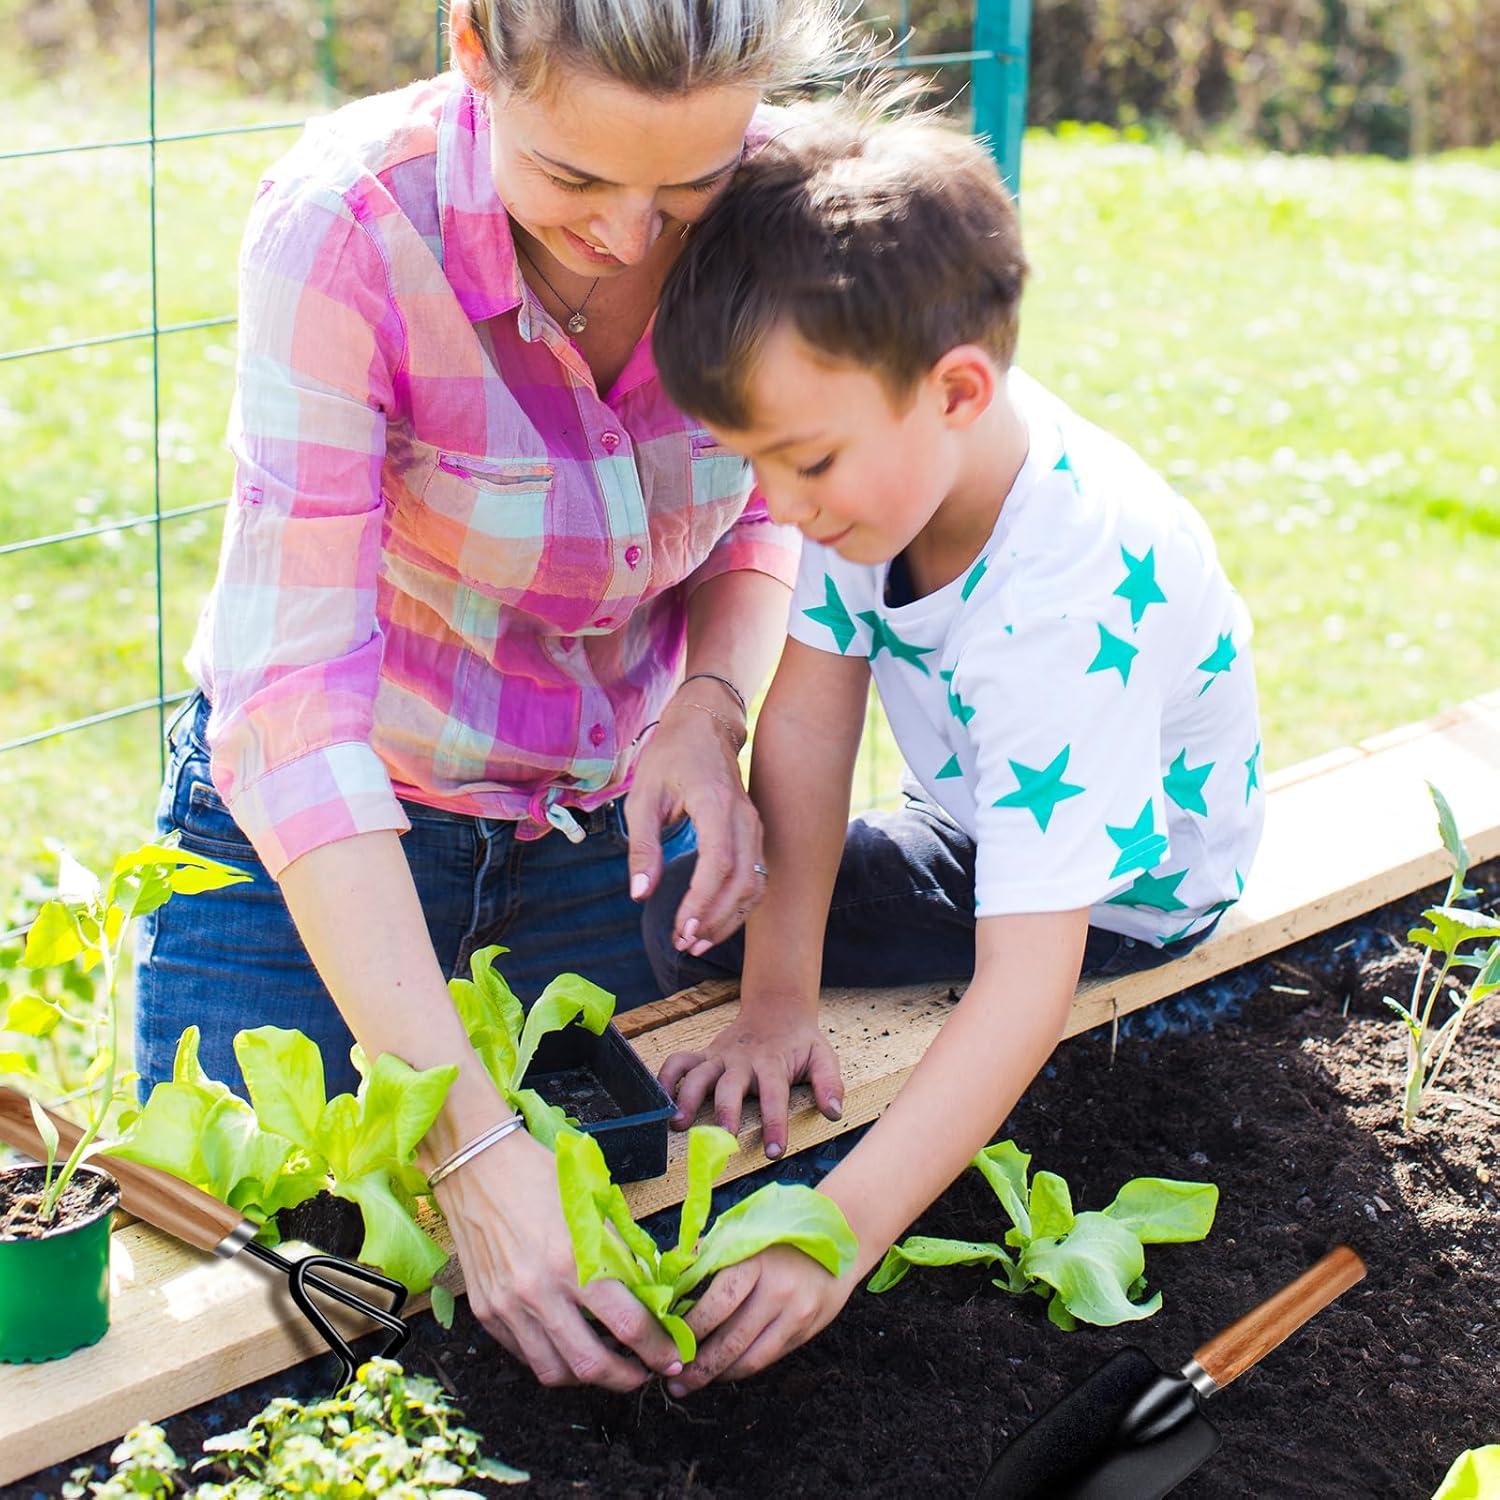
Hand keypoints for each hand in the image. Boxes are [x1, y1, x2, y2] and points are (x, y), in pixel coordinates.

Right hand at [434, 1126, 683, 1390]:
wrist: (476, 1166)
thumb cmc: (539, 1176)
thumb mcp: (592, 1209)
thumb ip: (620, 1256)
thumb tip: (650, 1295)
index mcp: (573, 1261)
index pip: (628, 1324)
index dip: (657, 1349)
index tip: (672, 1357)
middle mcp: (538, 1292)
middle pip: (590, 1365)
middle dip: (626, 1378)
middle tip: (645, 1372)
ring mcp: (507, 1306)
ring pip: (554, 1372)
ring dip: (588, 1376)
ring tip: (608, 1363)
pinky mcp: (486, 1311)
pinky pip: (524, 1354)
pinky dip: (552, 1358)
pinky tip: (569, 1343)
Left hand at [624, 691, 764, 952]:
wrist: (704, 726)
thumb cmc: (670, 757)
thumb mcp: (643, 796)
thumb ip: (643, 846)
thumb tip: (640, 894)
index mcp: (715, 803)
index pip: (719, 862)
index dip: (702, 902)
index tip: (680, 928)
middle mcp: (743, 817)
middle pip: (744, 880)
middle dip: (715, 920)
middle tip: (684, 943)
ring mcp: (754, 826)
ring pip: (756, 883)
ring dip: (729, 919)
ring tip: (697, 941)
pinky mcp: (754, 834)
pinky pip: (756, 877)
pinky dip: (738, 906)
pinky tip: (713, 922)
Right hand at [658, 1006, 843, 1158]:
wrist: (777, 1009)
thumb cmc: (801, 1042)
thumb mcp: (823, 1057)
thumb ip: (829, 1084)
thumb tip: (834, 1113)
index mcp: (772, 1063)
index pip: (774, 1095)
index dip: (774, 1123)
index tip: (774, 1151)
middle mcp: (742, 1060)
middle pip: (730, 1086)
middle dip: (725, 1111)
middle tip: (722, 1138)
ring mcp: (720, 1057)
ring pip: (698, 1074)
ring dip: (686, 1097)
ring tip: (678, 1124)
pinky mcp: (705, 1055)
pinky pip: (679, 1062)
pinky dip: (666, 1077)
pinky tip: (660, 1101)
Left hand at [666, 1245, 857, 1394]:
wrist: (841, 1237)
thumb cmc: (781, 1235)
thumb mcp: (746, 1236)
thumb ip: (712, 1261)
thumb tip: (673, 1290)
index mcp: (756, 1262)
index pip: (716, 1306)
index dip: (690, 1332)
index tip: (667, 1345)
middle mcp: (778, 1291)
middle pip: (731, 1340)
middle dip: (698, 1367)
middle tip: (673, 1380)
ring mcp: (796, 1315)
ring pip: (751, 1359)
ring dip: (719, 1375)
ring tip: (693, 1383)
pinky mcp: (807, 1332)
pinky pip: (769, 1358)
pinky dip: (743, 1368)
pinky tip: (724, 1371)